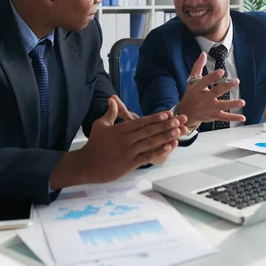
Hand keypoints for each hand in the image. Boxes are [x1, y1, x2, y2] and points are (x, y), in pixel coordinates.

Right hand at [51, 98, 187, 187]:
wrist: (86, 165)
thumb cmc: (93, 144)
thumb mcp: (100, 125)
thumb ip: (110, 113)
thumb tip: (112, 99)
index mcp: (120, 129)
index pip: (141, 122)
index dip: (155, 118)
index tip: (168, 114)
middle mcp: (126, 140)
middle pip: (149, 131)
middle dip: (165, 125)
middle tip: (179, 121)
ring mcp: (129, 152)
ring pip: (150, 143)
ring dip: (165, 137)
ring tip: (178, 132)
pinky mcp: (130, 163)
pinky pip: (147, 156)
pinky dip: (159, 151)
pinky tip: (168, 147)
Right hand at [176, 52, 245, 128]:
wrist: (185, 114)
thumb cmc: (191, 95)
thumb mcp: (192, 81)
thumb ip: (198, 67)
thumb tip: (203, 54)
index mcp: (198, 89)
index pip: (205, 81)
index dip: (213, 76)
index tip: (222, 71)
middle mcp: (204, 98)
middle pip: (216, 92)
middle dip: (226, 86)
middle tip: (237, 81)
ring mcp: (210, 108)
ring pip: (222, 106)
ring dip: (233, 104)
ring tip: (243, 102)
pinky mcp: (213, 116)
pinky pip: (224, 117)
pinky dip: (233, 118)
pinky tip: (242, 117)